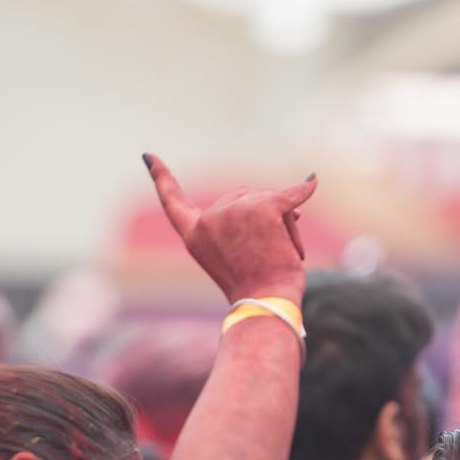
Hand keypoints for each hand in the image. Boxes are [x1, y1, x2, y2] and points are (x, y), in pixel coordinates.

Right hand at [144, 156, 309, 304]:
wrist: (266, 303)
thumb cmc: (257, 289)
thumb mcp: (238, 255)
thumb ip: (244, 225)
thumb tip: (291, 196)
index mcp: (194, 236)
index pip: (173, 202)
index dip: (161, 178)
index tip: (148, 156)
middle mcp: (209, 220)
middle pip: (241, 198)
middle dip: (263, 217)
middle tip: (275, 251)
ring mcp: (234, 211)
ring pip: (268, 200)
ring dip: (285, 223)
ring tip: (288, 253)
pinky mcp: (262, 209)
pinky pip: (290, 195)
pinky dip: (303, 191)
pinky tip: (311, 182)